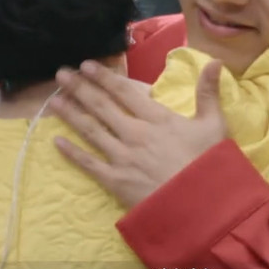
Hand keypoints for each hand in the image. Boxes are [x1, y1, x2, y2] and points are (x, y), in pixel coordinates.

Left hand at [51, 59, 228, 207]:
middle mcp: (135, 133)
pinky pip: (89, 164)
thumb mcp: (214, 125)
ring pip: (91, 130)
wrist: (202, 207)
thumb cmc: (210, 165)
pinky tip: (56, 141)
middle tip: (61, 74)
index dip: (104, 77)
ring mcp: (122, 157)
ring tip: (53, 99)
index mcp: (157, 118)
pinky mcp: (116, 181)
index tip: (86, 64)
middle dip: (80, 88)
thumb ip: (208, 92)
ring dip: (71, 113)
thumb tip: (215, 61)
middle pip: (101, 106)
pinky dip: (72, 153)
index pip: (124, 92)